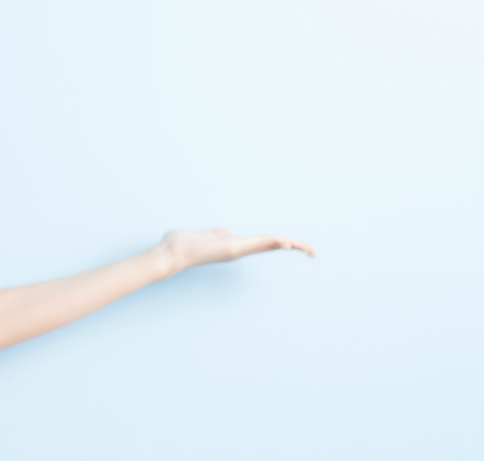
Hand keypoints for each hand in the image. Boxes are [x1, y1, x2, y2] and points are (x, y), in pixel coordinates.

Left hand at [159, 228, 313, 274]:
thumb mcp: (203, 237)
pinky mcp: (231, 248)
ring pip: (268, 245)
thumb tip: (222, 231)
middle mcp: (237, 250)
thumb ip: (215, 234)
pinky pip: (256, 243)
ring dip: (288, 245)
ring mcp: (235, 250)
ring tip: (307, 248)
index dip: (279, 244)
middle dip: (292, 247)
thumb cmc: (182, 246)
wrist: (171, 253)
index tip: (295, 245)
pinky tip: (287, 242)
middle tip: (313, 251)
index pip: (262, 244)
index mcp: (232, 246)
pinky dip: (272, 242)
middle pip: (270, 246)